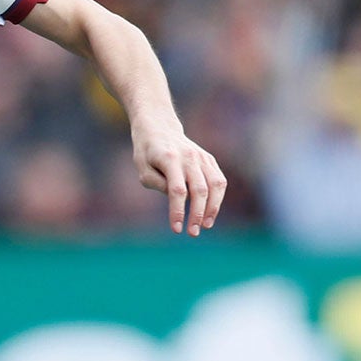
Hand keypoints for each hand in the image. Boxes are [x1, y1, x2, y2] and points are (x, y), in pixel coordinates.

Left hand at [133, 119, 225, 235]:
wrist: (159, 127)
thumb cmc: (147, 151)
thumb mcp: (142, 168)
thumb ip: (156, 183)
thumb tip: (176, 198)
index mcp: (169, 159)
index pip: (177, 191)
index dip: (178, 211)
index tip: (176, 229)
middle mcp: (189, 157)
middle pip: (199, 190)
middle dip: (198, 214)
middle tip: (193, 233)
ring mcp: (202, 158)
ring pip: (216, 185)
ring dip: (213, 208)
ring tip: (206, 225)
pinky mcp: (209, 160)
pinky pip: (219, 180)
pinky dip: (218, 198)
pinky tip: (211, 212)